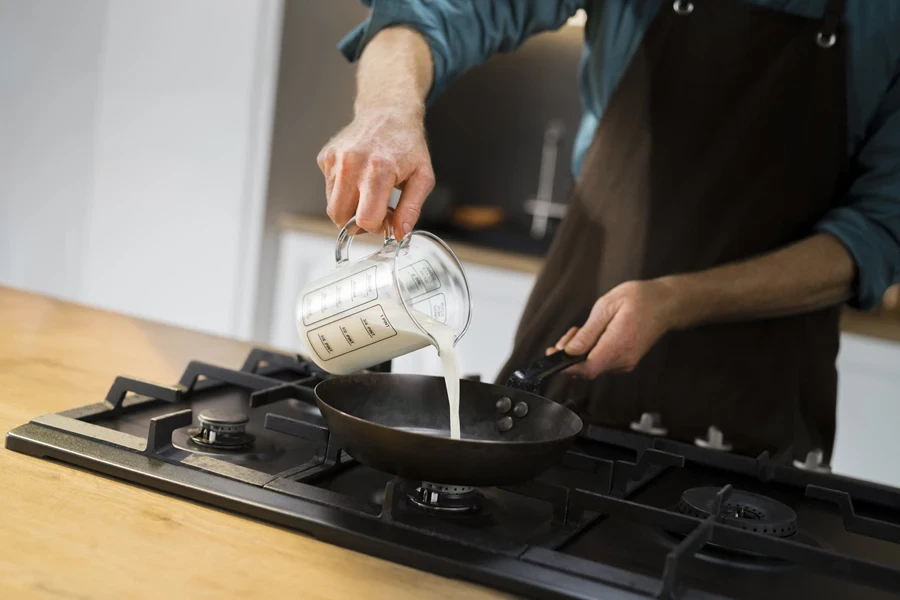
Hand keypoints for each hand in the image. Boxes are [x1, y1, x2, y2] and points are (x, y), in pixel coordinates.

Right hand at [317, 107, 435, 236]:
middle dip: (358, 224)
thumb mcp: (422, 177)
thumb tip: (400, 234)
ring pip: (332, 205)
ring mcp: (335, 160)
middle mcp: (352, 164)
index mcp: (378, 170)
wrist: (388, 111)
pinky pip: (329, 189)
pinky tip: (358, 178)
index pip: (365, 219)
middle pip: (340, 217)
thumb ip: (411, 208)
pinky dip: (343, 192)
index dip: (376, 228)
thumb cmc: (407, 143)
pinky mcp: (325, 157)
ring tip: (368, 194)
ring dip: (349, 208)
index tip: (386, 221)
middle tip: (375, 212)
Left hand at [545, 280, 684, 378]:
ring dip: (579, 353)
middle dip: (569, 355)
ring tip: (579, 331)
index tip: (553, 355)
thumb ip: (588, 331)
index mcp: (618, 345)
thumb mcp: (607, 306)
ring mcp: (626, 362)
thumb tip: (570, 350)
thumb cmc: (639, 299)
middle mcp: (623, 359)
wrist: (666, 303)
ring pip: (593, 366)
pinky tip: (590, 336)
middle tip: (567, 335)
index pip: (588, 369)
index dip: (567, 366)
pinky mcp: (625, 360)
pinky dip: (590, 352)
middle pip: (587, 369)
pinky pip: (602, 362)